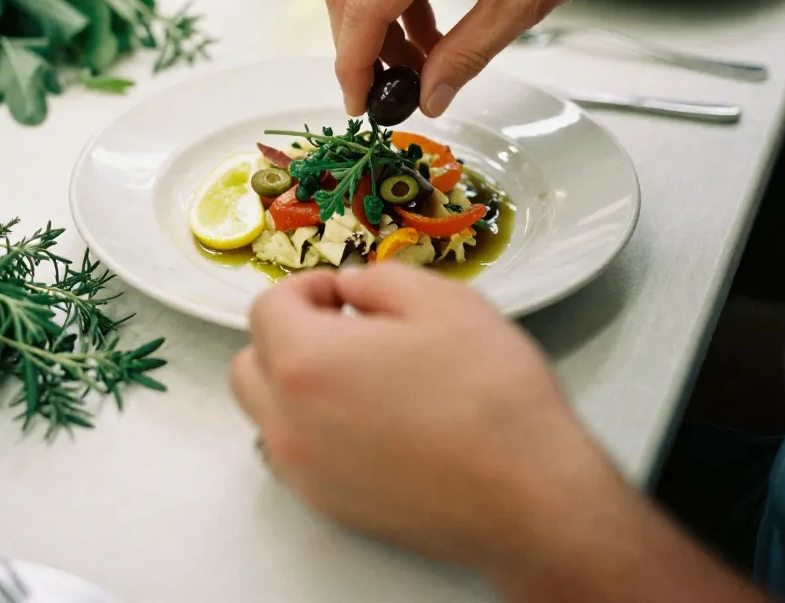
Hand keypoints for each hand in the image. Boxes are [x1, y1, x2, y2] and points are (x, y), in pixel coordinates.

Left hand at [230, 265, 626, 579]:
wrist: (531, 496)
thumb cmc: (489, 393)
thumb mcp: (441, 299)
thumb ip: (376, 279)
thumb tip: (348, 288)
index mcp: (305, 361)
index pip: (267, 307)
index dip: (308, 286)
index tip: (345, 293)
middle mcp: (288, 421)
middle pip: (253, 360)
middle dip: (288, 333)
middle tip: (343, 327)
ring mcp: (304, 471)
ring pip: (265, 410)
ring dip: (293, 381)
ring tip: (356, 373)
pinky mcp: (328, 504)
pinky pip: (294, 452)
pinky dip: (312, 425)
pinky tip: (369, 418)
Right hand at [324, 0, 661, 115]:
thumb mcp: (519, 7)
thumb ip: (464, 58)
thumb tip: (429, 99)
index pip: (364, 7)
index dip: (353, 63)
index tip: (358, 102)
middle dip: (359, 48)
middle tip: (383, 91)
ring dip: (380, 28)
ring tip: (418, 66)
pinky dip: (398, 5)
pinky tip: (430, 34)